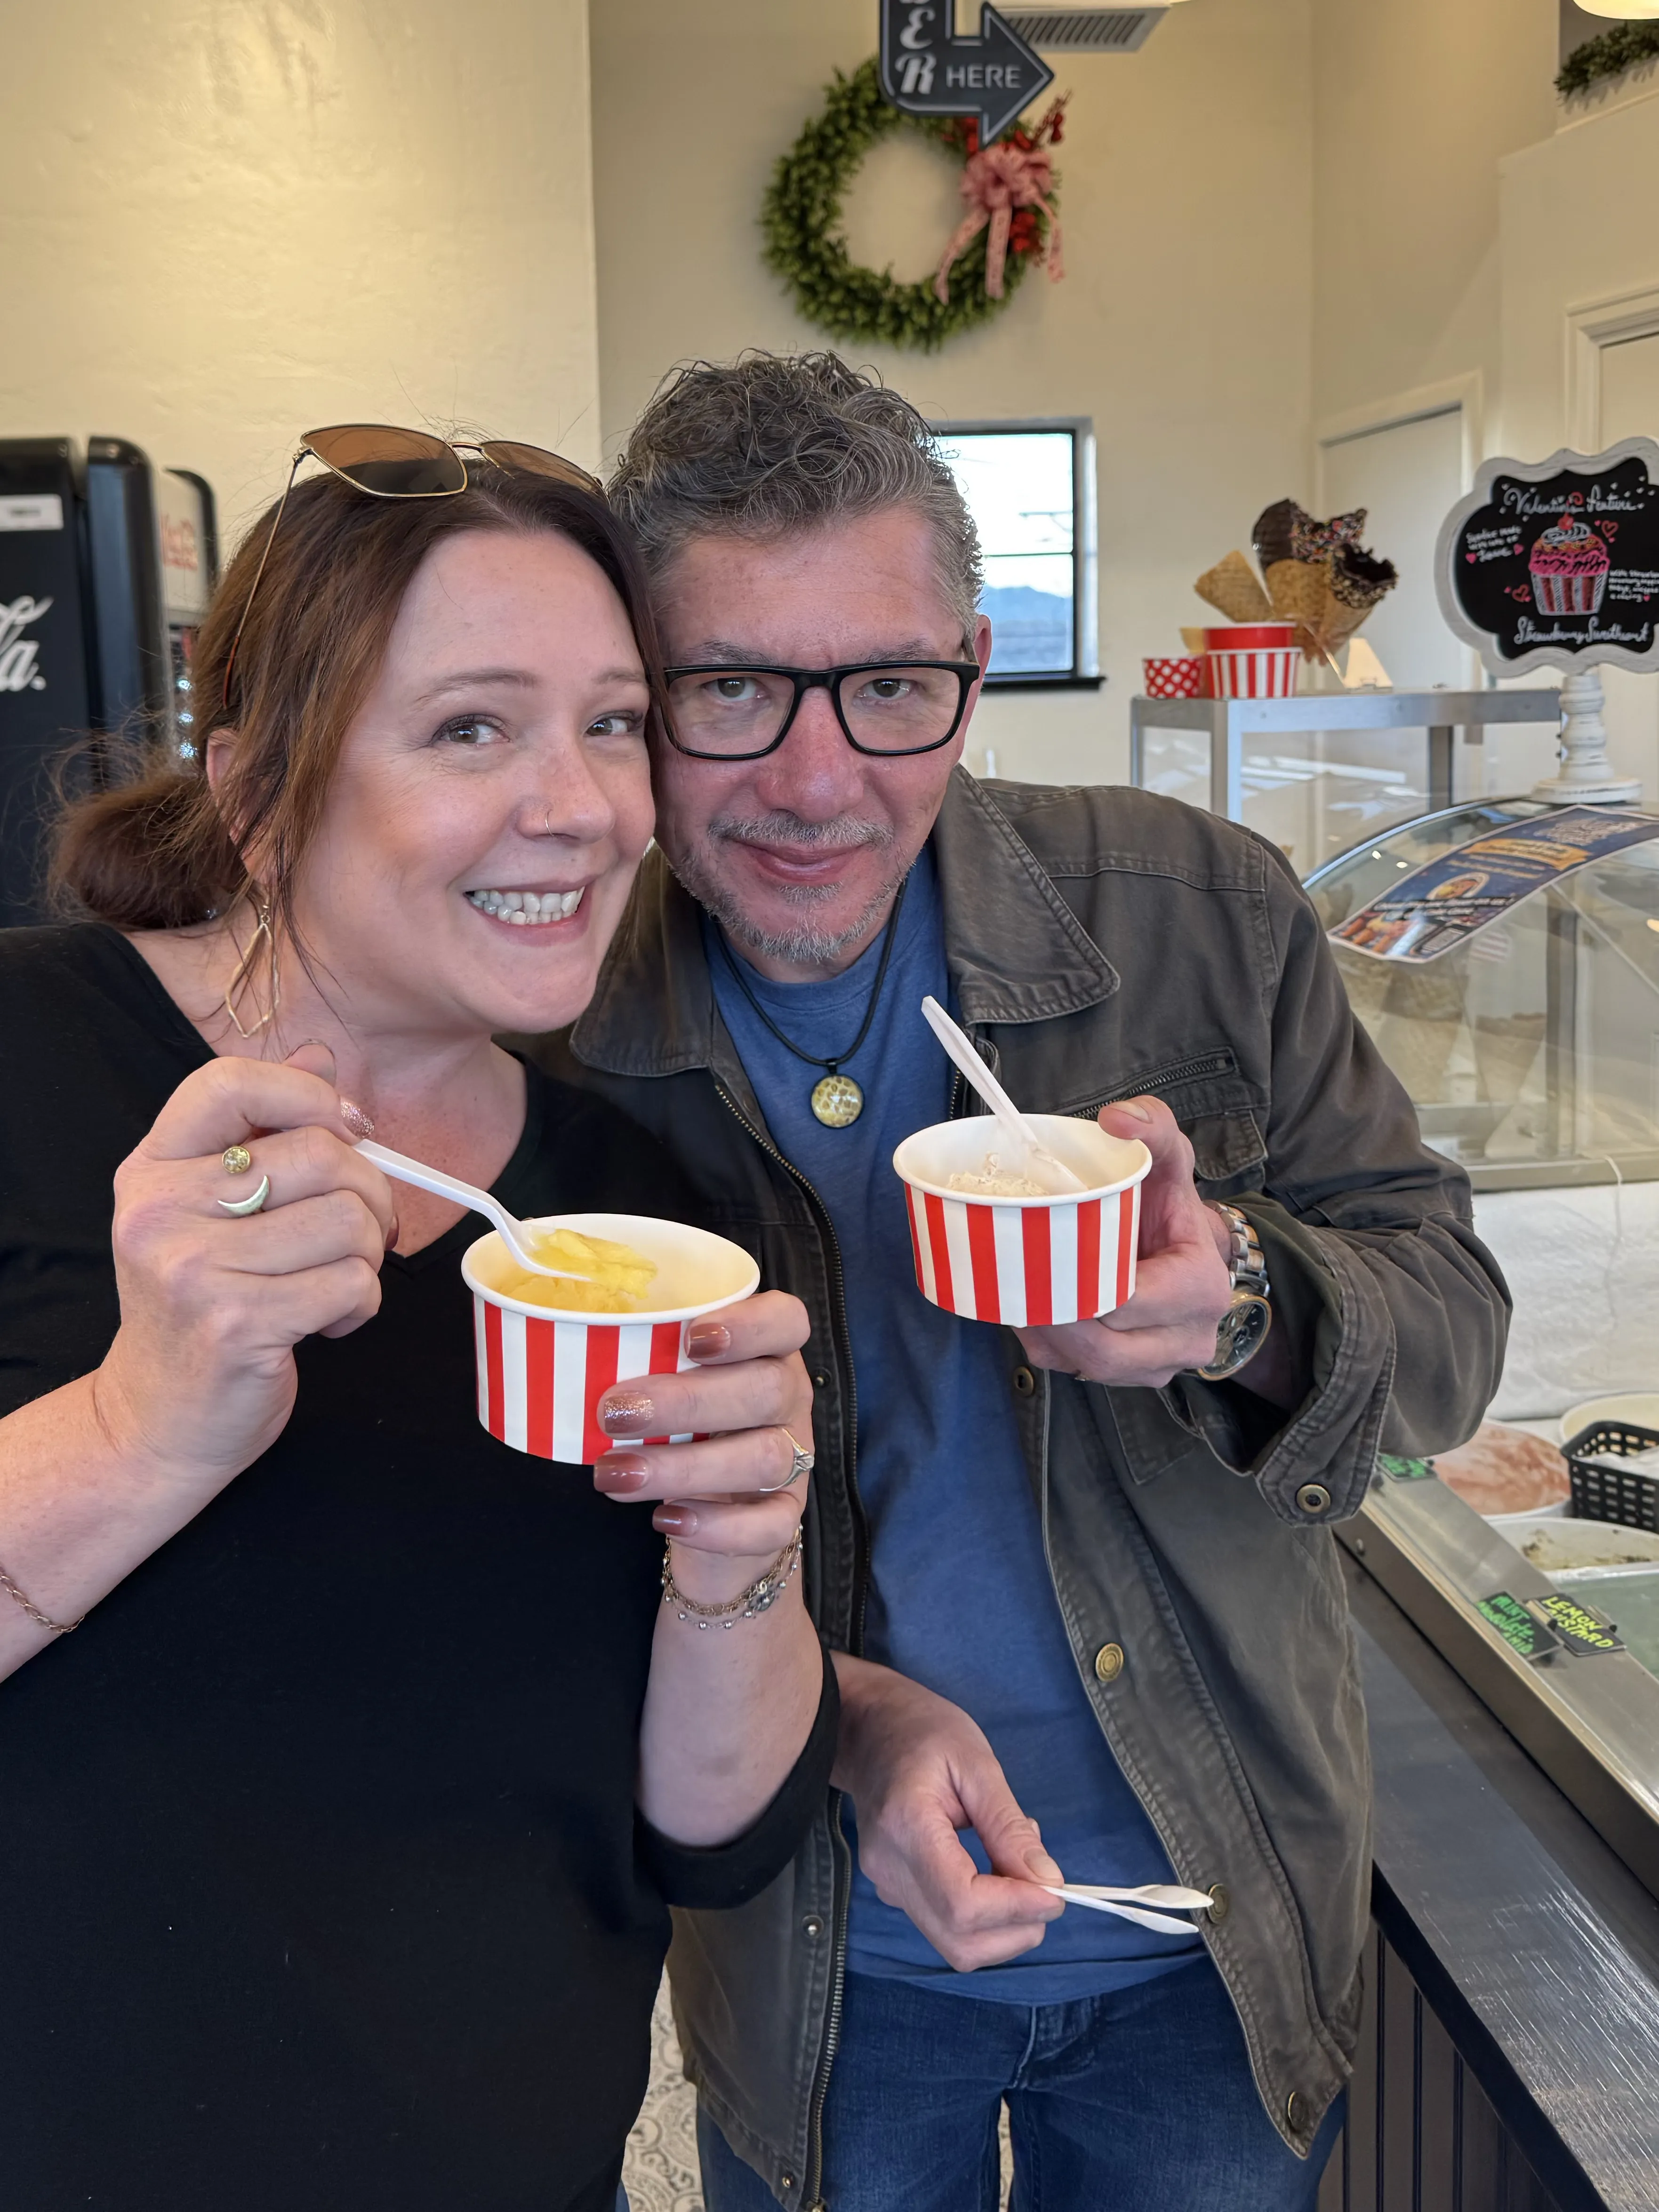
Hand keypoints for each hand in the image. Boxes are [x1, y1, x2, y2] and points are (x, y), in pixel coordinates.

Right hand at [96, 1043, 396, 1489]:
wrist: (160, 1418)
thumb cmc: (203, 1304)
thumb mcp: (212, 1208)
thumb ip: (263, 1128)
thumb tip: (321, 1054)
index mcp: (154, 1167)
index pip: (232, 1080)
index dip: (310, 1094)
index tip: (347, 1130)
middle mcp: (161, 1210)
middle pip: (322, 1154)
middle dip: (369, 1195)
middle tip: (359, 1234)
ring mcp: (194, 1268)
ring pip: (351, 1221)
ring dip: (367, 1258)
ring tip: (330, 1283)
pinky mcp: (238, 1323)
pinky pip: (353, 1283)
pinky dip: (360, 1305)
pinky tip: (325, 1321)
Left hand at [592, 1291, 812, 1594]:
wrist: (706, 1510)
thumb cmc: (675, 1424)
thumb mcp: (663, 1380)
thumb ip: (637, 1357)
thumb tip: (555, 1337)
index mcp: (766, 1351)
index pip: (786, 1320)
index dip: (750, 1324)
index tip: (692, 1338)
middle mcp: (788, 1399)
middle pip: (766, 1389)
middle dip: (687, 1402)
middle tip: (614, 1413)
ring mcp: (794, 1459)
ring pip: (764, 1458)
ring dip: (683, 1467)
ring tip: (614, 1474)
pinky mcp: (784, 1515)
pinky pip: (771, 1525)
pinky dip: (718, 1526)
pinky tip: (667, 1519)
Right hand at [831, 1656, 1064, 1971]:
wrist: (870, 1730)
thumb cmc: (924, 1732)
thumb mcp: (976, 1762)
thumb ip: (1008, 1826)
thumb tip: (1048, 1881)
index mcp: (906, 1826)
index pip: (962, 1902)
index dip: (1016, 1908)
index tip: (1057, 1890)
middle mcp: (890, 1869)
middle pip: (960, 1940)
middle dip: (1017, 1928)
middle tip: (1047, 1884)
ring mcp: (888, 1886)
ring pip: (956, 1945)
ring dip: (1005, 1926)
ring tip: (1018, 1865)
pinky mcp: (896, 1892)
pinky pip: (947, 1926)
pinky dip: (986, 1916)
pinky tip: (994, 1869)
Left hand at [1018, 1097, 1231, 1388]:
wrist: (1187, 1248)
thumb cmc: (1170, 1205)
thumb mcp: (1169, 1158)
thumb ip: (1152, 1126)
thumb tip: (1115, 1119)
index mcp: (1200, 1288)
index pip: (1126, 1302)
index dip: (1074, 1286)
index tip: (1036, 1259)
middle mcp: (1190, 1338)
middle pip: (1104, 1348)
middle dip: (1053, 1320)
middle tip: (1012, 1282)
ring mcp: (1161, 1364)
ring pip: (1089, 1367)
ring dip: (1047, 1337)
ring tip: (1018, 1295)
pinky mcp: (1133, 1376)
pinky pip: (1078, 1374)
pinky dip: (1050, 1348)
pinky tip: (1034, 1313)